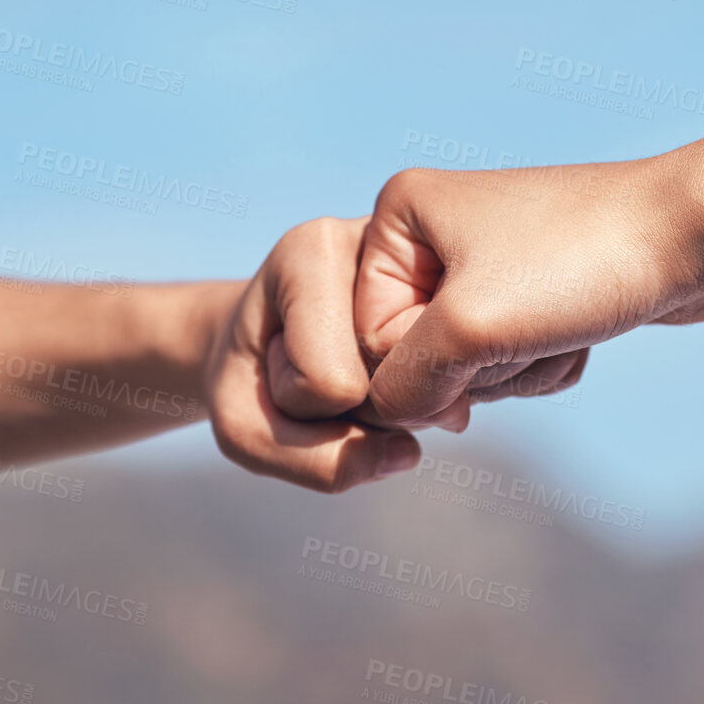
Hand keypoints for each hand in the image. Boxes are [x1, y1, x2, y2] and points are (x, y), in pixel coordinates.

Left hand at [204, 216, 470, 492]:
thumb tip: (408, 454)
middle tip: (319, 365)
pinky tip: (390, 374)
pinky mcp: (457, 304)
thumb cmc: (250, 379)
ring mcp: (432, 270)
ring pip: (423, 395)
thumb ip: (313, 460)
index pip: (330, 383)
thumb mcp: (246, 430)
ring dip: (383, 410)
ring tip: (351, 366)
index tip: (283, 358)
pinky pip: (447, 392)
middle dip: (349, 408)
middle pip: (388, 388)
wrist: (265, 341)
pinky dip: (413, 404)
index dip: (297, 400)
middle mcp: (383, 243)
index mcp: (314, 251)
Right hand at [353, 158, 703, 423]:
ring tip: (563, 325)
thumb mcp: (469, 329)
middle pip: (416, 358)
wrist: (702, 234)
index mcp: (398, 216)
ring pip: (469, 369)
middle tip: (530, 330)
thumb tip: (388, 417)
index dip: (425, 364)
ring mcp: (489, 263)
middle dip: (479, 369)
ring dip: (520, 370)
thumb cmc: (583, 261)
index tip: (484, 340)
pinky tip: (584, 334)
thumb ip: (403, 385)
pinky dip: (548, 365)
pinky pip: (515, 363)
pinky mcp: (537, 292)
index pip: (366, 338)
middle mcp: (436, 233)